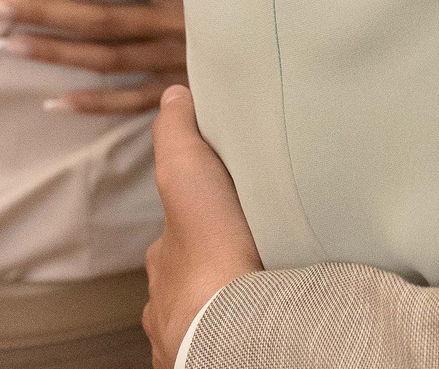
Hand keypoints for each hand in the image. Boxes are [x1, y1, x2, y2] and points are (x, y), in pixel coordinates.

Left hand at [0, 0, 182, 113]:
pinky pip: (135, 101)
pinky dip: (96, 104)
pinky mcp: (190, 87)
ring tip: (6, 45)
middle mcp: (179, 22)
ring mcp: (182, 60)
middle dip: (42, 11)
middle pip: (98, 19)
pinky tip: (53, 102)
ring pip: (107, 61)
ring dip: (56, 54)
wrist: (325, 23)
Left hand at [144, 83, 260, 368]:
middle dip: (218, 264)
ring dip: (232, 299)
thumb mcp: (188, 174)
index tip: (226, 212)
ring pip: (211, 310)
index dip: (199, 217)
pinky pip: (226, 337)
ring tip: (272, 285)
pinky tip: (271, 316)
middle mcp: (169, 299)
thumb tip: (172, 96)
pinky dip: (243, 326)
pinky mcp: (212, 356)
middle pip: (193, 275)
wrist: (230, 325)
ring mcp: (189, 334)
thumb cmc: (210, 251)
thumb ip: (179, 135)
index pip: (178, 232)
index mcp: (165, 258)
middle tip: (258, 250)